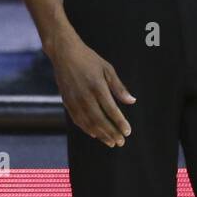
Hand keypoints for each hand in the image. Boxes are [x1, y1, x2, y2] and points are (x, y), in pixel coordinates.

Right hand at [47, 26, 133, 147]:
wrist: (64, 53)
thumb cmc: (88, 59)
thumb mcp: (107, 69)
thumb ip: (119, 87)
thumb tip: (132, 101)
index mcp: (97, 86)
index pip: (111, 110)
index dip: (120, 122)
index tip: (128, 132)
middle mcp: (85, 96)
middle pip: (100, 120)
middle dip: (111, 133)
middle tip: (121, 142)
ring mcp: (74, 100)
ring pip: (88, 123)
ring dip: (100, 135)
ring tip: (111, 142)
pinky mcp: (67, 102)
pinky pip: (77, 120)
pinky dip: (87, 129)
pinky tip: (95, 134)